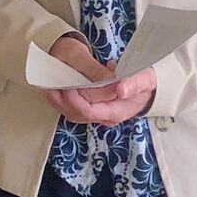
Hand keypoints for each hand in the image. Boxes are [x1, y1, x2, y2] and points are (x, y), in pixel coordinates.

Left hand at [42, 36, 156, 125]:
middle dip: (62, 99)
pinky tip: (55, 88)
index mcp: (116, 112)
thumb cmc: (145, 81)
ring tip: (48, 85)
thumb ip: (134, 84)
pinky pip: (72, 108)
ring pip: (71, 112)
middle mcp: (104, 118)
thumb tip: (120, 90)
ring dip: (58, 100)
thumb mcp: (144, 78)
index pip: (89, 111)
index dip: (75, 99)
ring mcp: (97, 114)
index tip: (67, 85)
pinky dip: (62, 99)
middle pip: (77, 113)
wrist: (147, 85)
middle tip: (52, 82)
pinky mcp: (92, 109)